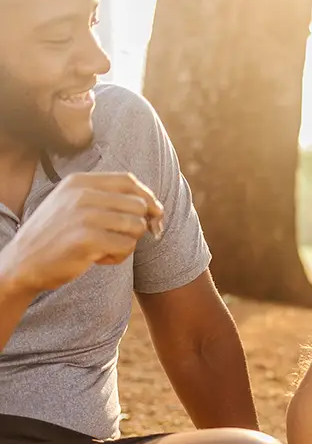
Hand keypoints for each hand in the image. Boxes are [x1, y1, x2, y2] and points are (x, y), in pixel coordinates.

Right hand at [0, 172, 163, 294]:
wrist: (23, 262)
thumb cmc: (56, 236)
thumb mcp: (74, 204)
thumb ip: (108, 199)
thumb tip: (155, 207)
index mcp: (79, 182)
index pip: (128, 181)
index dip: (147, 197)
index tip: (154, 213)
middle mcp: (82, 194)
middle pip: (138, 204)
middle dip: (139, 224)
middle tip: (122, 238)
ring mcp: (85, 216)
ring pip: (136, 226)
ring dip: (127, 242)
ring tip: (106, 248)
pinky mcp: (88, 240)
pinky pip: (126, 246)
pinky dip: (119, 256)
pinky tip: (99, 259)